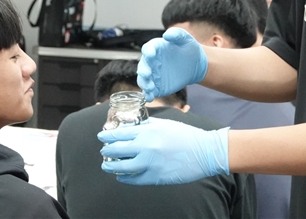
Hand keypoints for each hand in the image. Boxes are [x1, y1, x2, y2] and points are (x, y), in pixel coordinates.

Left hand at [98, 117, 228, 184]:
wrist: (204, 151)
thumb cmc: (185, 135)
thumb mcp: (165, 124)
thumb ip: (147, 126)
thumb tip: (132, 127)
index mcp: (148, 132)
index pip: (120, 134)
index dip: (108, 136)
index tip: (101, 138)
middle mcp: (146, 147)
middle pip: (118, 150)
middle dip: (107, 152)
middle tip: (103, 153)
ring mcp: (150, 163)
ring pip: (123, 167)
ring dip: (112, 167)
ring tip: (107, 166)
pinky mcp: (156, 177)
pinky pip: (135, 180)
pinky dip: (125, 178)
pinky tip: (121, 177)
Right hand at [137, 27, 207, 101]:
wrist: (195, 63)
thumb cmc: (188, 48)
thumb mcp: (185, 38)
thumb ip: (176, 34)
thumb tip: (167, 35)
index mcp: (155, 48)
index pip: (148, 49)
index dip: (148, 52)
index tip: (151, 54)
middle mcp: (151, 62)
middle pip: (143, 66)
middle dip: (144, 70)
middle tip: (147, 74)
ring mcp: (153, 74)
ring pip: (143, 80)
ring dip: (144, 83)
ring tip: (150, 87)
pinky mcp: (157, 86)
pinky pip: (150, 91)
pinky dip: (148, 94)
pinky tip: (151, 97)